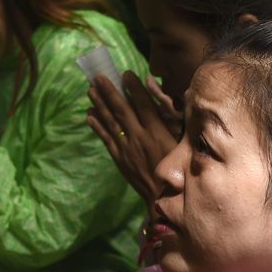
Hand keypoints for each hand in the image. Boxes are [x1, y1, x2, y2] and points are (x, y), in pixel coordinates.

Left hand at [88, 72, 181, 202]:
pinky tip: (90, 115)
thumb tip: (176, 104)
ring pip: (110, 122)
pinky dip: (97, 126)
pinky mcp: (119, 159)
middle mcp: (139, 138)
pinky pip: (106, 139)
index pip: (143, 105)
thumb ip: (175, 125)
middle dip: (109, 91)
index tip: (125, 74)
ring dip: (99, 104)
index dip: (134, 89)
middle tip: (98, 76)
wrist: (163, 197)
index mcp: (156, 133)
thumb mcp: (182, 146)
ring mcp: (126, 149)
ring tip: (90, 90)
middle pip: (121, 110)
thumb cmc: (179, 171)